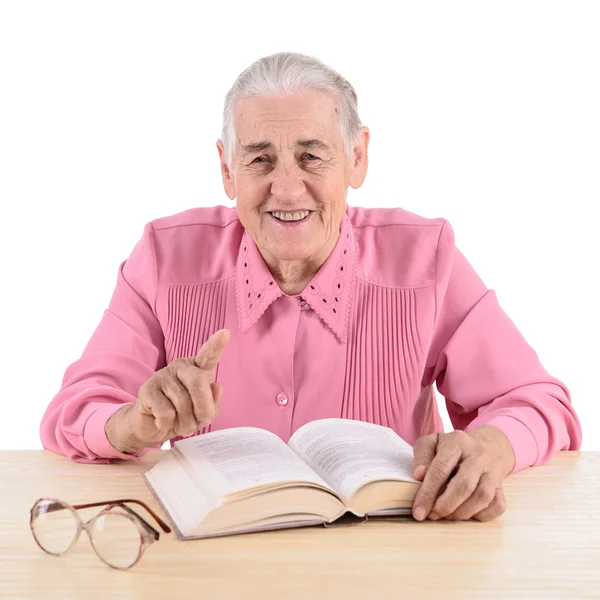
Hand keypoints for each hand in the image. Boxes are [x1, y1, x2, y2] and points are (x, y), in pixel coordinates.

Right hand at [106, 329, 229, 452]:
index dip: (216, 345)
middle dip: (204, 408)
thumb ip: (213, 402)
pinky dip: (168, 424)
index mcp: (197, 368)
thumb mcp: (202, 413)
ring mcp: (162, 376)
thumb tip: (217, 387)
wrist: (152, 426)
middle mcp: (180, 367)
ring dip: (186, 423)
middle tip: (203, 422)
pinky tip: (163, 422)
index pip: (208, 355)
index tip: (225, 333)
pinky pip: (166, 413)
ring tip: (180, 424)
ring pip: (182, 403)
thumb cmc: (182, 415)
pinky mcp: (147, 389)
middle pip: (198, 382)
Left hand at [411, 426, 515, 521]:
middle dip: (445, 505)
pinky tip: (466, 514)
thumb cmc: (454, 447)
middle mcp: (478, 456)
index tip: (418, 511)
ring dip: (462, 512)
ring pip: (482, 497)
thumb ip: (422, 455)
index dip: (428, 492)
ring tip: (446, 515)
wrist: (489, 445)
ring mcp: (492, 472)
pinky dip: (481, 515)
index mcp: (457, 442)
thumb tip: (419, 475)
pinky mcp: (502, 487)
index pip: (441, 468)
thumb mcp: (433, 442)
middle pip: (464, 485)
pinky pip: (496, 506)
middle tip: (432, 516)